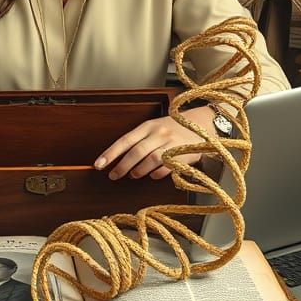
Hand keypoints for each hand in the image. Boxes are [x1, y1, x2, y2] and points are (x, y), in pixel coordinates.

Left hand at [94, 109, 208, 180]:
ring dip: (139, 170)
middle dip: (122, 166)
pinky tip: (153, 176)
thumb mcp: (154, 128)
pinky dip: (157, 173)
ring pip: (151, 159)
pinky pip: (167, 166)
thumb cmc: (173, 128)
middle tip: (113, 176)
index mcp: (148, 126)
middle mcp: (159, 133)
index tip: (98, 165)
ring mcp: (171, 143)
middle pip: (136, 151)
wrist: (202, 124)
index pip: (125, 140)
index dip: (110, 153)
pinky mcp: (183, 154)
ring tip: (133, 175)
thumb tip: (118, 158)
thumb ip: (139, 140)